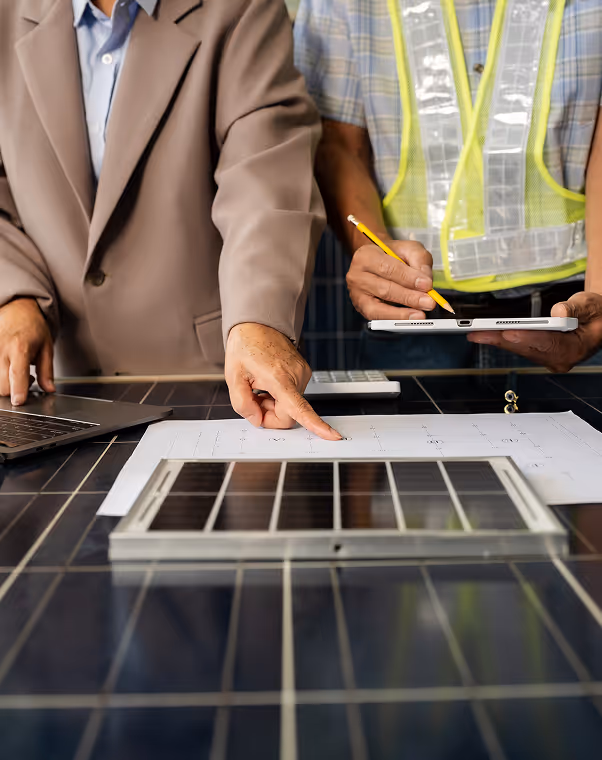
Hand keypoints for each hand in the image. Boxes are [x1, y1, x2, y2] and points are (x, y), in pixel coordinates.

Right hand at [0, 298, 54, 404]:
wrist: (16, 310)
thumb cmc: (33, 327)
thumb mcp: (47, 347)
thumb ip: (47, 371)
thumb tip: (49, 389)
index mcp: (20, 348)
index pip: (17, 373)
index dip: (18, 390)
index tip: (19, 401)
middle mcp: (1, 350)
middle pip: (2, 384)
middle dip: (15, 390)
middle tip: (28, 379)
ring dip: (7, 383)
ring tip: (18, 371)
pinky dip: (1, 376)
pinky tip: (9, 368)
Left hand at [225, 323, 341, 439]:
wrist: (257, 324)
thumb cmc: (246, 346)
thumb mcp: (233, 376)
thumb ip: (242, 403)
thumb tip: (256, 420)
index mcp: (280, 377)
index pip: (299, 408)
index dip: (316, 424)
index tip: (332, 435)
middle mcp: (296, 376)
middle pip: (289, 415)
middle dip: (269, 414)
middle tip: (253, 398)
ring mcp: (302, 374)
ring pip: (290, 407)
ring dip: (273, 404)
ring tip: (260, 386)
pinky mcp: (303, 373)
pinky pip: (292, 397)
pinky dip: (279, 396)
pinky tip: (268, 382)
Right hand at [346, 240, 435, 319]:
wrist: (377, 262)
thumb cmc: (391, 255)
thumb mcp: (408, 248)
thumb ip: (419, 259)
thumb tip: (425, 280)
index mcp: (365, 256)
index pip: (388, 268)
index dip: (409, 278)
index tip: (427, 285)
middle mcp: (356, 276)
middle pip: (384, 289)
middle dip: (409, 297)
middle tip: (428, 302)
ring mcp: (357, 294)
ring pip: (379, 308)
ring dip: (402, 313)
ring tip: (420, 314)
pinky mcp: (361, 308)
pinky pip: (378, 318)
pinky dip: (395, 319)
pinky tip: (409, 318)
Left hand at [467, 292, 601, 371]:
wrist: (598, 322)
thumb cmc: (595, 314)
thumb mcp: (590, 305)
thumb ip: (575, 308)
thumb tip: (558, 311)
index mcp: (574, 349)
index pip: (546, 343)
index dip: (525, 338)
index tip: (507, 333)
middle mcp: (559, 359)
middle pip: (525, 348)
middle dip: (498, 339)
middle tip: (476, 334)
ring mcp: (549, 358)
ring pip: (518, 349)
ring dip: (496, 341)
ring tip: (475, 334)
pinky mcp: (540, 354)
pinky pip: (519, 348)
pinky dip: (503, 340)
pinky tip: (487, 335)